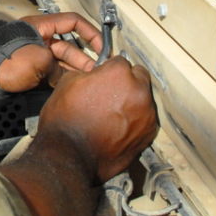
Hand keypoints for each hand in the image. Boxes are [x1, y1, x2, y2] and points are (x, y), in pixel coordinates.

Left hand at [0, 13, 103, 92]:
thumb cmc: (4, 62)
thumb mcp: (38, 60)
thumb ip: (58, 67)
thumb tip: (64, 77)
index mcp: (40, 27)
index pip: (72, 21)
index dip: (89, 32)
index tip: (101, 46)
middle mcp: (39, 39)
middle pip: (69, 45)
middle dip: (84, 58)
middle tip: (96, 72)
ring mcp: (35, 56)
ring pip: (62, 61)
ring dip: (75, 70)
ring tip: (88, 81)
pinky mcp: (31, 72)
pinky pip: (53, 73)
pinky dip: (63, 79)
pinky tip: (73, 86)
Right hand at [0, 58, 156, 215]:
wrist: (70, 154)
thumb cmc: (66, 119)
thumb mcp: (68, 82)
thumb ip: (89, 73)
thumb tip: (97, 75)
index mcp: (119, 72)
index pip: (120, 61)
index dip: (109, 70)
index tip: (103, 79)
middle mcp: (139, 90)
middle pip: (138, 77)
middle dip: (127, 82)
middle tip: (110, 94)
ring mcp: (147, 114)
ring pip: (144, 99)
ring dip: (132, 102)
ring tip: (113, 114)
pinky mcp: (149, 134)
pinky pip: (145, 120)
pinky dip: (135, 121)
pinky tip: (118, 128)